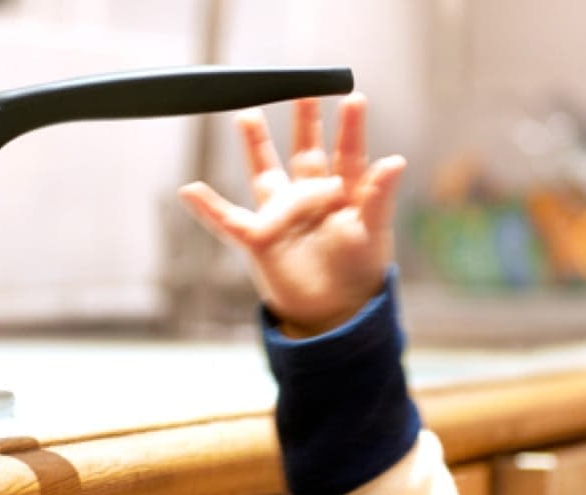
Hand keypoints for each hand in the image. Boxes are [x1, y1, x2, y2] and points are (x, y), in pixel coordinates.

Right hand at [178, 93, 406, 338]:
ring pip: (266, 172)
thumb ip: (378, 197)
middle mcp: (311, 197)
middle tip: (304, 89)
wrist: (334, 314)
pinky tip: (189, 190)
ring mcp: (283, 215)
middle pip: (305, 151)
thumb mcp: (372, 233)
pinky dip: (208, 207)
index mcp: (344, 194)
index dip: (349, 127)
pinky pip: (229, 220)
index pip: (347, 154)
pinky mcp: (260, 239)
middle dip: (305, 122)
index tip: (353, 98)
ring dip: (256, 145)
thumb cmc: (358, 272)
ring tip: (247, 114)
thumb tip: (396, 161)